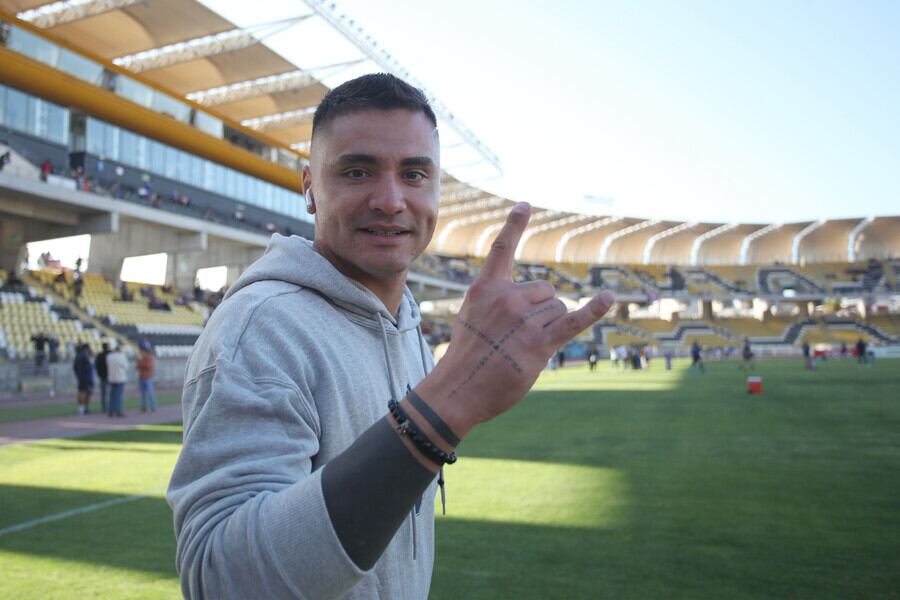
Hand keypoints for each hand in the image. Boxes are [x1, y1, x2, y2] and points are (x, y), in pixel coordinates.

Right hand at [418, 203, 614, 438]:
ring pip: (558, 309)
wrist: (458, 389)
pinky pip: (573, 322)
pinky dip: (593, 310)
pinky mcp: (539, 344)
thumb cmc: (466, 358)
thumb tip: (537, 302)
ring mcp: (524, 320)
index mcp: (485, 289)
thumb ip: (496, 303)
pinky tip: (608, 298)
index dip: (515, 225)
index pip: (503, 249)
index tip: (526, 204)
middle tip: (518, 336)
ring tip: (524, 348)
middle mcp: (507, 299)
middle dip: (542, 310)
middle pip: (546, 290)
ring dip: (550, 327)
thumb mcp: (472, 319)